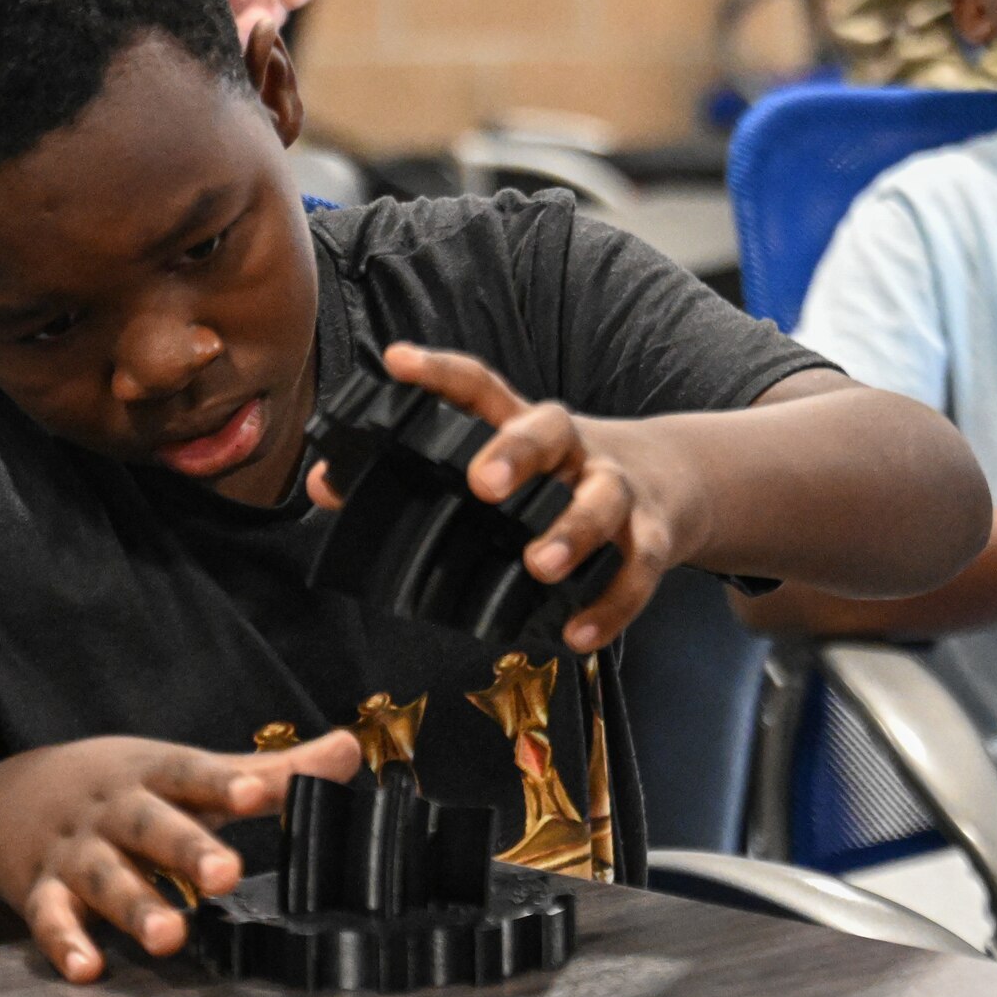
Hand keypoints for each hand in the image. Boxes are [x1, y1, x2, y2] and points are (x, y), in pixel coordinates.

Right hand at [0, 731, 359, 982]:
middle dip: (186, 848)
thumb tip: (352, 750)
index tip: (256, 793)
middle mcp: (115, 810)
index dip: (225, 783)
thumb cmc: (127, 788)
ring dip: (134, 906)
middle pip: (149, 825)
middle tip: (227, 874)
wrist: (12, 797)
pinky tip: (88, 970)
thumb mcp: (188, 771)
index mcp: (155, 775)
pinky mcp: (42, 892)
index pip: (192, 774)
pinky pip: (49, 919)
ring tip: (170, 937)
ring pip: (104, 877)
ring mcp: (76, 852)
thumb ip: (268, 771)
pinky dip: (65, 944)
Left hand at [139, 0, 326, 46]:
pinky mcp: (198, 30)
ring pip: (249, 34)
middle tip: (250, 27)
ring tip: (220, 43)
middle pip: (278, 4)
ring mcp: (222, 6)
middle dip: (269, 18)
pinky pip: (217, 50)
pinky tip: (194, 55)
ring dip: (240, 40)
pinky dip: (214, 53)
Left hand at [307, 343, 709, 651]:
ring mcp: (617, 488)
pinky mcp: (652, 536)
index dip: (439, 372)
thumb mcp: (496, 461)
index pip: (479, 386)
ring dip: (574, 533)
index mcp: (522, 424)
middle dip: (517, 453)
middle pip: (550, 429)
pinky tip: (577, 634)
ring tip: (541, 566)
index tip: (397, 362)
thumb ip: (409, 473)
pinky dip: (611, 605)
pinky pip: (638, 572)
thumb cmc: (556, 477)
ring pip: (604, 500)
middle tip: (482, 484)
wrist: (674, 481)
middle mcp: (572, 447)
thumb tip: (322, 486)